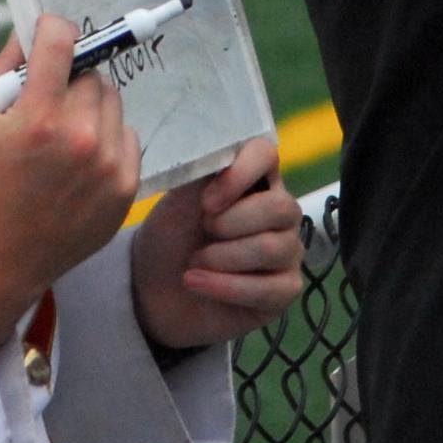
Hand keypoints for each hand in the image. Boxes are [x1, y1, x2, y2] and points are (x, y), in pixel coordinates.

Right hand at [0, 15, 141, 351]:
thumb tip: (28, 35)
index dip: (52, 28)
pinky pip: (127, 137)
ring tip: (63, 133)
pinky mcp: (126, 188)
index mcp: (38, 117)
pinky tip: (80, 159)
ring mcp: (109, 164)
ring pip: (111, 102)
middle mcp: (81, 137)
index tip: (48, 32)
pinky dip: (107, 138)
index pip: (61, 41)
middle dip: (68, 79)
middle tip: (47, 101)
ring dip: (90, 106)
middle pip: (90, 74)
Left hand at [130, 136, 303, 354]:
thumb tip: (218, 153)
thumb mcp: (178, 199)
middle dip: (231, 223)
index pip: (266, 155)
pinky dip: (225, 287)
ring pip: (272, 248)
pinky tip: (197, 283)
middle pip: (280, 207)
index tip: (206, 201)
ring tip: (194, 262)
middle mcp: (279, 212)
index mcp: (255, 178)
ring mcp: (287, 251)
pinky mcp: (285, 290)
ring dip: (223, 257)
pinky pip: (269, 289)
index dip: (241, 174)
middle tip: (201, 232)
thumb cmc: (172, 236)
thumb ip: (202, 171)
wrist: (155, 288)